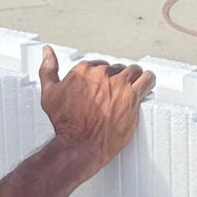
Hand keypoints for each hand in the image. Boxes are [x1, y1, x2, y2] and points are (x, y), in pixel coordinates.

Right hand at [38, 48, 153, 169]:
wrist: (79, 144)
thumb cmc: (64, 123)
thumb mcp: (49, 93)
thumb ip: (47, 69)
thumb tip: (47, 52)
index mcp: (83, 70)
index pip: (99, 64)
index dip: (103, 76)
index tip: (104, 85)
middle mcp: (101, 74)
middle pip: (117, 68)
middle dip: (118, 78)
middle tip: (117, 91)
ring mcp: (118, 85)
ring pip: (133, 71)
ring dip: (135, 77)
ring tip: (136, 83)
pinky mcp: (132, 97)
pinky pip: (147, 80)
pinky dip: (148, 80)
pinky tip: (148, 83)